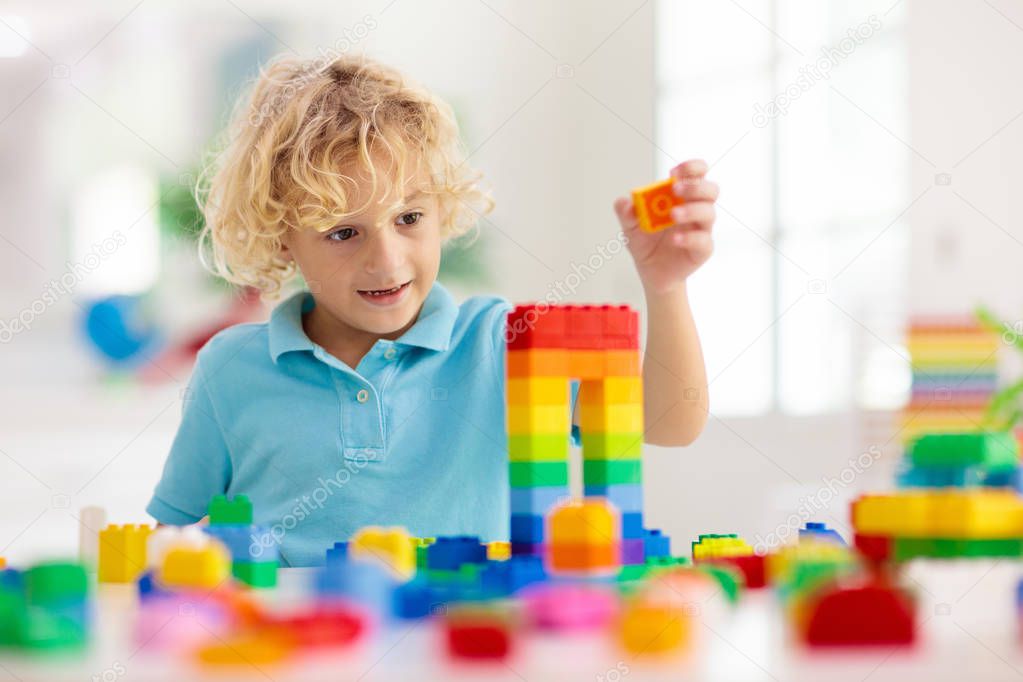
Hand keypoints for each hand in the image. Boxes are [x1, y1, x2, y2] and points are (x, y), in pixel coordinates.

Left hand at [615, 159, 717, 294]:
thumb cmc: (646, 243)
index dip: (692, 168)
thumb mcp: (630, 226)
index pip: (698, 174)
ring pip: (709, 213)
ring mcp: (701, 229)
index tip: (674, 172)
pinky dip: (689, 237)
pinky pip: (703, 240)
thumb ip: (626, 213)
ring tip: (672, 215)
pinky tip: (674, 239)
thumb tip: (625, 202)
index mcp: (681, 197)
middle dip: (695, 186)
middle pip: (711, 190)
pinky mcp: (703, 249)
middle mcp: (696, 209)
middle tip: (675, 189)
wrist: (650, 272)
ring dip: (691, 210)